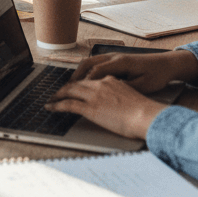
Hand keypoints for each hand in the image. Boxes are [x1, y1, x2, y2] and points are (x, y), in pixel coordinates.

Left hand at [44, 75, 163, 139]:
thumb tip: (117, 103)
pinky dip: (57, 105)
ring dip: (59, 95)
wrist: (147, 116)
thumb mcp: (132, 97)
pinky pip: (68, 104)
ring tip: (52, 99)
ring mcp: (94, 95)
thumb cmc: (145, 112)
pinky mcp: (90, 108)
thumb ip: (121, 95)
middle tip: (58, 92)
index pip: (90, 80)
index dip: (80, 84)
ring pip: (70, 91)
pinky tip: (50, 107)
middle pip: (77, 83)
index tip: (74, 88)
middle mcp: (100, 84)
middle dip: (66, 88)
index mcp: (111, 81)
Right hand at [69, 49, 197, 92]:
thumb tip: (106, 94)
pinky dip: (87, 71)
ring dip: (79, 73)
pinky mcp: (115, 59)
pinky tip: (85, 82)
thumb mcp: (142, 86)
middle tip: (65, 89)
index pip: (95, 72)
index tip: (72, 92)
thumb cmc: (156, 75)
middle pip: (88, 63)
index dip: (82, 83)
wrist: (166, 64)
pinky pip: (96, 63)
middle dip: (75, 76)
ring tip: (71, 86)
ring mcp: (114, 56)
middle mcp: (114, 57)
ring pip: (90, 62)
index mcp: (120, 63)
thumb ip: (124, 88)